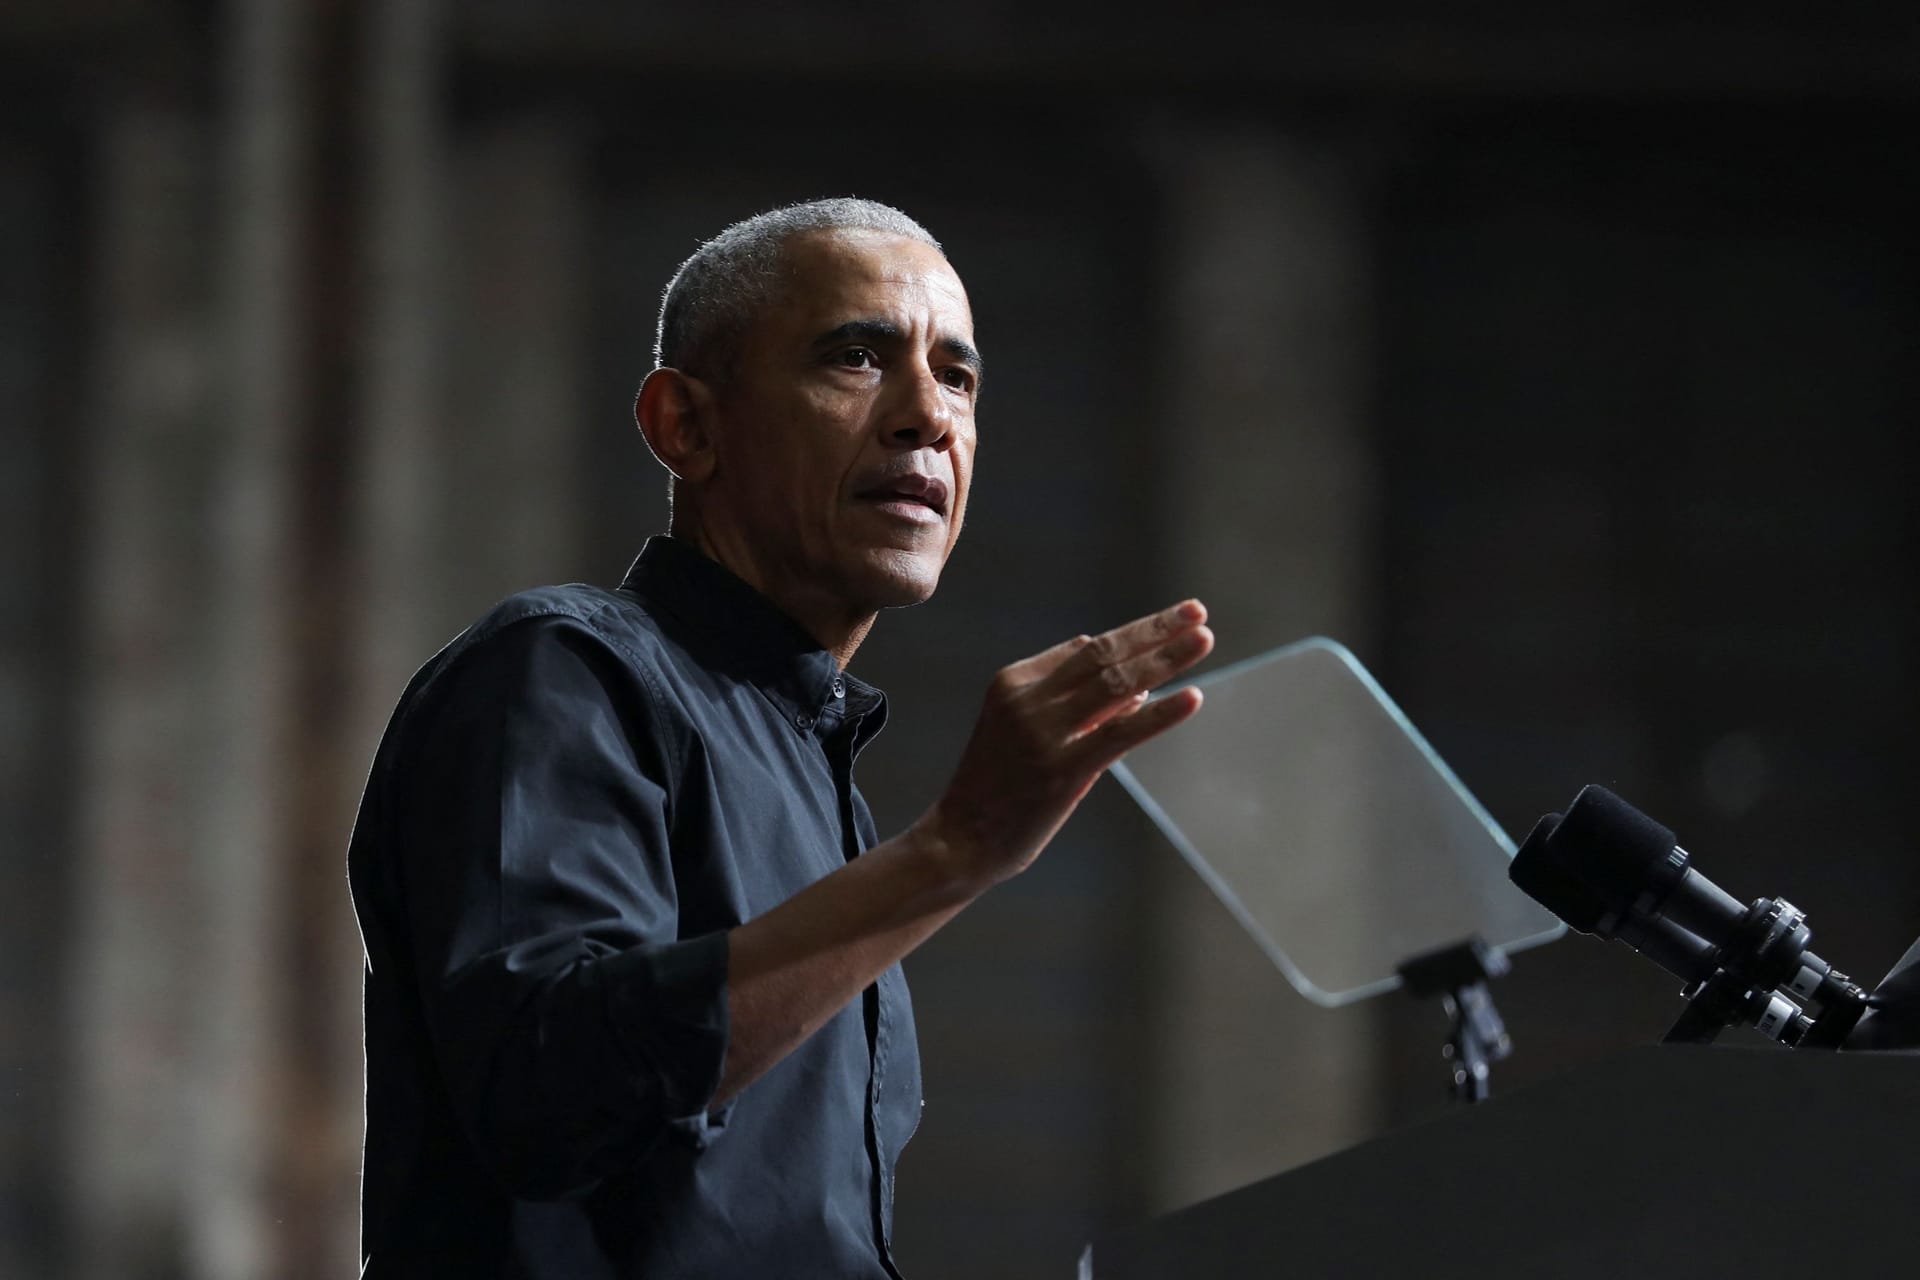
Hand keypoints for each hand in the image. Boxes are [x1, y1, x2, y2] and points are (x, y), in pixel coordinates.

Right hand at [915, 600, 1213, 890]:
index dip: (1134, 635)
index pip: (1085, 650)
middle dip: (1154, 630)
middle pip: (1102, 653)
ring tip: (1204, 639)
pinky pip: (1120, 733)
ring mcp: (1042, 733)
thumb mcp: (1026, 730)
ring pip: (1115, 683)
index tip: (1173, 622)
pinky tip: (1192, 697)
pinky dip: (1160, 713)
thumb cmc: (998, 787)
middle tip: (1197, 611)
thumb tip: (1137, 684)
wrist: (960, 840)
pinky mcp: (1061, 769)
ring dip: (1164, 658)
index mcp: (1013, 681)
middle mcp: (1026, 698)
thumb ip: (1077, 706)